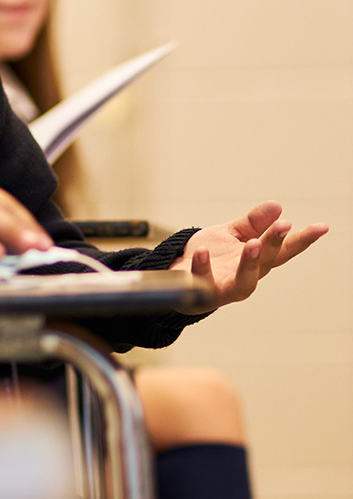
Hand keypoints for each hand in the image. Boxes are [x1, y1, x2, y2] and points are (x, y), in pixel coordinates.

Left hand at [171, 200, 326, 312]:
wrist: (176, 274)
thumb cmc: (210, 255)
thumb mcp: (231, 234)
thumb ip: (252, 223)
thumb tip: (277, 205)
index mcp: (255, 261)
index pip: (283, 251)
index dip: (302, 240)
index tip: (322, 227)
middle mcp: (245, 278)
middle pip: (266, 263)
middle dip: (275, 244)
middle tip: (284, 225)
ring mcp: (224, 288)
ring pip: (244, 283)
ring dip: (250, 264)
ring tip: (252, 243)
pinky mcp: (200, 293)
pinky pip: (203, 283)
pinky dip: (202, 268)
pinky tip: (203, 252)